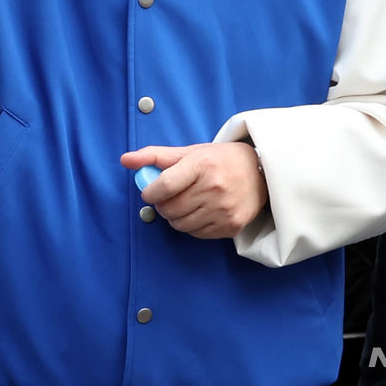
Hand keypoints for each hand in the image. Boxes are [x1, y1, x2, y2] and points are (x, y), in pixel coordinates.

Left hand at [121, 141, 268, 239]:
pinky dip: (191, 226)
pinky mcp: (230, 226)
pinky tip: (199, 211)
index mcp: (202, 164)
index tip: (149, 192)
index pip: (165, 186)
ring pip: (181, 224)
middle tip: (168, 197)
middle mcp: (214, 187)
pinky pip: (196, 234)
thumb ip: (155, 156)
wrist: (260, 172)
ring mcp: (223, 209)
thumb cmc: (219, 160)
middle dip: (162, 205)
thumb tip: (125, 160)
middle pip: (170, 208)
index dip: (151, 192)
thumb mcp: (190, 152)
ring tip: (184, 203)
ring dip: (175, 217)